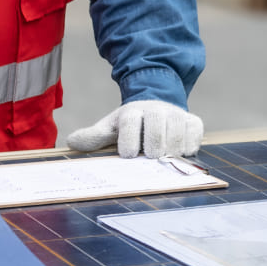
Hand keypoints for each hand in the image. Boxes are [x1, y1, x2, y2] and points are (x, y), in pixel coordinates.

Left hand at [62, 101, 203, 158]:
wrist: (156, 106)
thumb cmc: (131, 125)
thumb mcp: (111, 128)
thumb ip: (94, 136)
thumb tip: (72, 142)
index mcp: (132, 111)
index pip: (130, 121)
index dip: (129, 138)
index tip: (128, 155)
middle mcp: (156, 109)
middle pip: (156, 127)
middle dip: (154, 145)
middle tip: (151, 158)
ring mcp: (176, 114)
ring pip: (177, 132)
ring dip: (172, 149)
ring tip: (165, 158)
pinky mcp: (193, 121)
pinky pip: (194, 133)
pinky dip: (189, 145)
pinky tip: (181, 152)